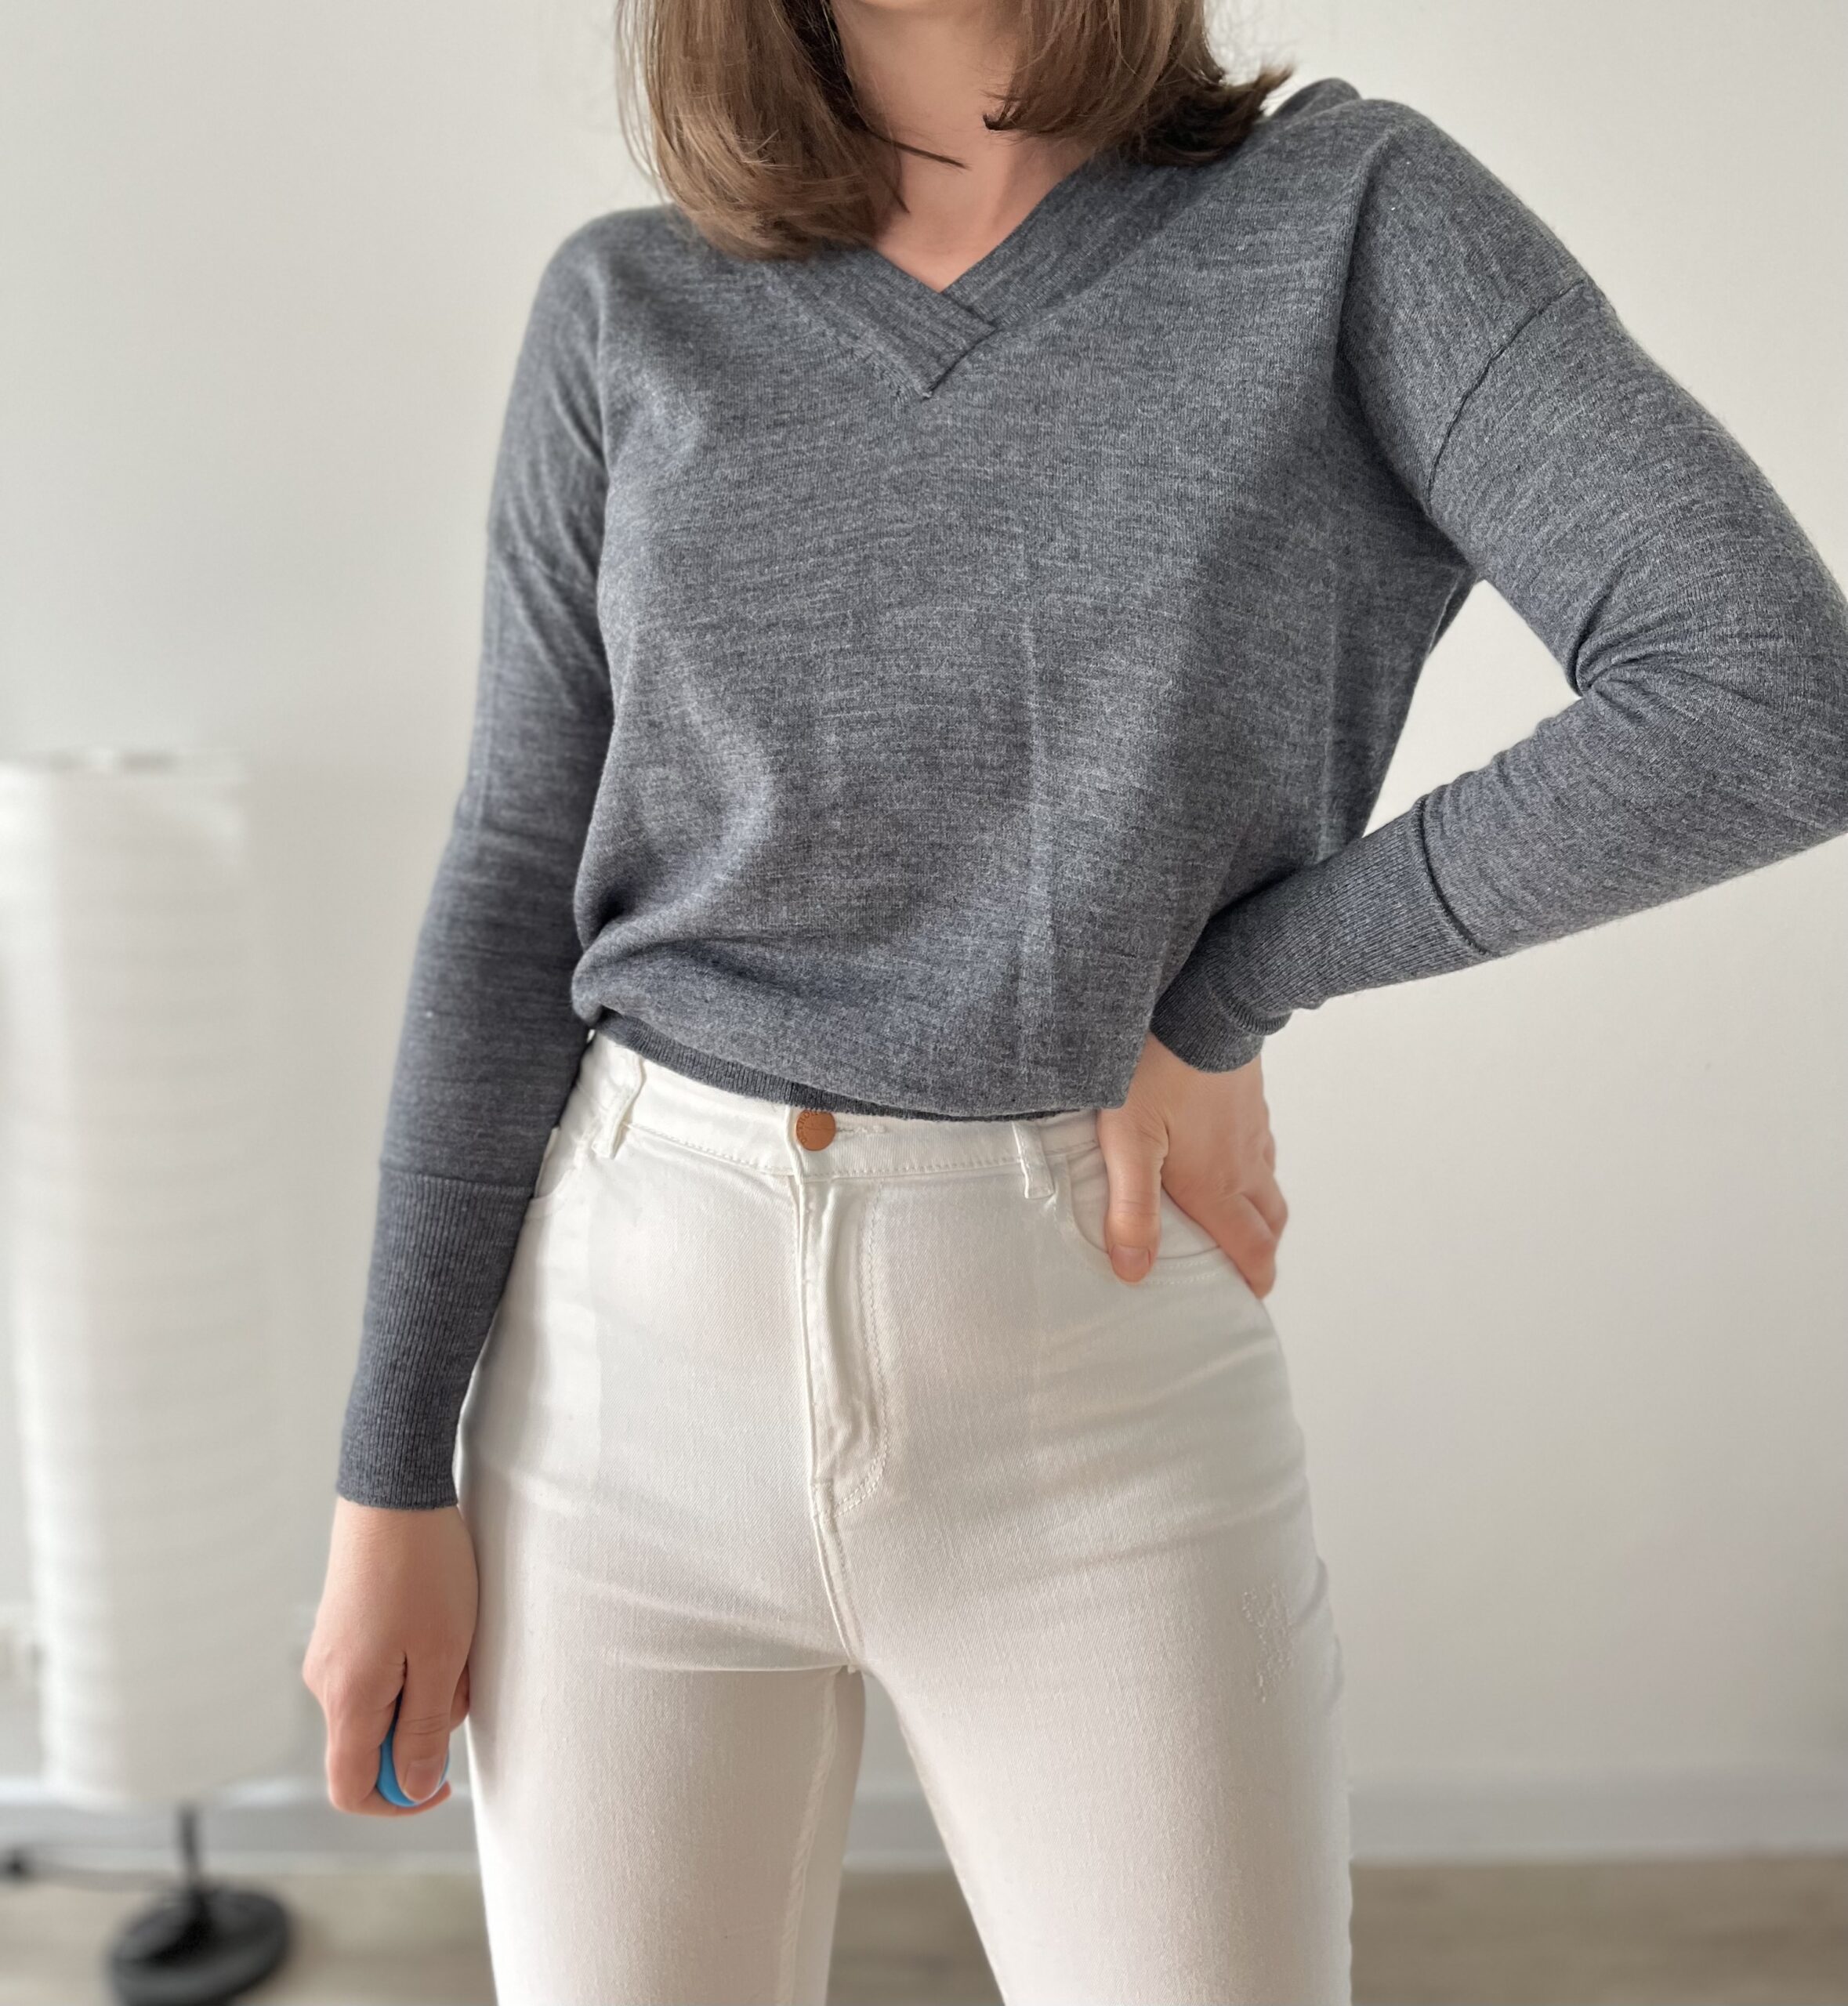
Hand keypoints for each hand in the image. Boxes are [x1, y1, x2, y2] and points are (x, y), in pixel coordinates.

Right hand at [302, 1496, 476, 1815]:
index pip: (351, 1789)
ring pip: (383, 1703)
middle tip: (459, 1672)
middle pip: (373, 1745)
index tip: (443, 1781)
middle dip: (426, 1726)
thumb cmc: (424, 1570)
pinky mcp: (344, 1627)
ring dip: (426, 1686)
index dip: (397, 1802)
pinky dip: (416, 1659)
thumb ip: (422, 1731)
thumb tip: (409, 1789)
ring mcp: (331, 1653)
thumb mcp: (441, 1656)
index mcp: (345, 1700)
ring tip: (453, 1634)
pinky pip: (381, 1669)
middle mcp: (325, 1682)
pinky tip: (438, 1618)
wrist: (394, 1491)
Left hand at [1095, 1032, 1287, 1291]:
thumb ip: (1131, 1207)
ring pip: (1269, 1182)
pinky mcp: (1250, 1098)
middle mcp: (1246, 1162)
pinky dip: (1253, 1166)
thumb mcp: (1129, 1142)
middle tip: (1242, 1267)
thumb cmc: (1157, 1070)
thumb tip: (1134, 1271)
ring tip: (1232, 1217)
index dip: (1255, 1280)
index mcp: (1219, 1184)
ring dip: (1258, 1209)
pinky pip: (1262, 1145)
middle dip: (1261, 1251)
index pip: (1254, 1248)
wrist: (1200, 1002)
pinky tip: (1227, 1154)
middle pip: (1271, 1221)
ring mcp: (1253, 1128)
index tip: (1247, 1300)